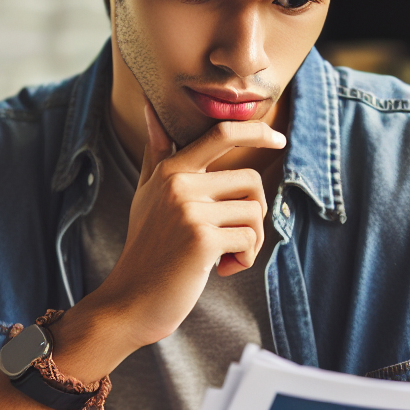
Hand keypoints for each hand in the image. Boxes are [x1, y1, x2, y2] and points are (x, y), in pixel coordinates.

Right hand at [83, 104, 284, 350]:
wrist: (131, 300)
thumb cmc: (146, 250)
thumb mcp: (146, 196)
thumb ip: (156, 155)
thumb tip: (150, 109)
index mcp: (171, 171)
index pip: (221, 134)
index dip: (256, 131)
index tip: (278, 139)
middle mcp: (179, 184)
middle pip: (251, 181)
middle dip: (253, 214)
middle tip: (232, 238)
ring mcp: (189, 210)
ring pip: (254, 212)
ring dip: (250, 240)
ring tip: (224, 256)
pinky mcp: (202, 239)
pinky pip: (249, 239)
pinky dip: (244, 259)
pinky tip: (220, 270)